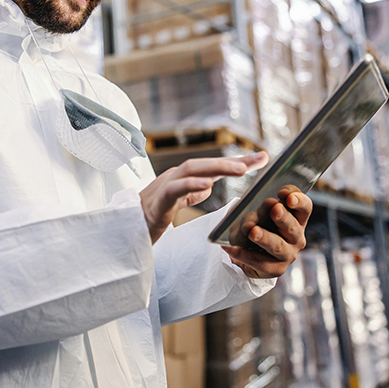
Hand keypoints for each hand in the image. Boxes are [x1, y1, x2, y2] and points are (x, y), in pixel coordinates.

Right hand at [141, 152, 268, 243]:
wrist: (126, 229)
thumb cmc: (151, 214)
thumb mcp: (177, 202)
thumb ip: (192, 192)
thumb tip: (207, 185)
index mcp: (182, 177)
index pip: (212, 167)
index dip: (237, 161)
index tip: (262, 158)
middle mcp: (174, 176)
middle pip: (204, 163)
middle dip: (232, 160)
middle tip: (259, 159)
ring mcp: (164, 185)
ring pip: (191, 170)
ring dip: (217, 167)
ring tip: (241, 169)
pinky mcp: (157, 201)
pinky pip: (174, 189)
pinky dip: (190, 185)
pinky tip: (206, 185)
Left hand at [222, 185, 310, 277]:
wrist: (249, 253)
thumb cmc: (259, 226)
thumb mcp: (261, 213)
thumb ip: (266, 207)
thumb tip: (268, 204)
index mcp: (297, 220)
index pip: (305, 208)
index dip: (298, 200)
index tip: (284, 193)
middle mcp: (297, 238)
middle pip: (293, 227)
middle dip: (283, 217)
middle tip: (275, 208)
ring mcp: (288, 255)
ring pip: (277, 246)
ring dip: (265, 238)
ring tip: (252, 231)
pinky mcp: (275, 269)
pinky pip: (258, 261)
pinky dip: (243, 254)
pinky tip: (230, 248)